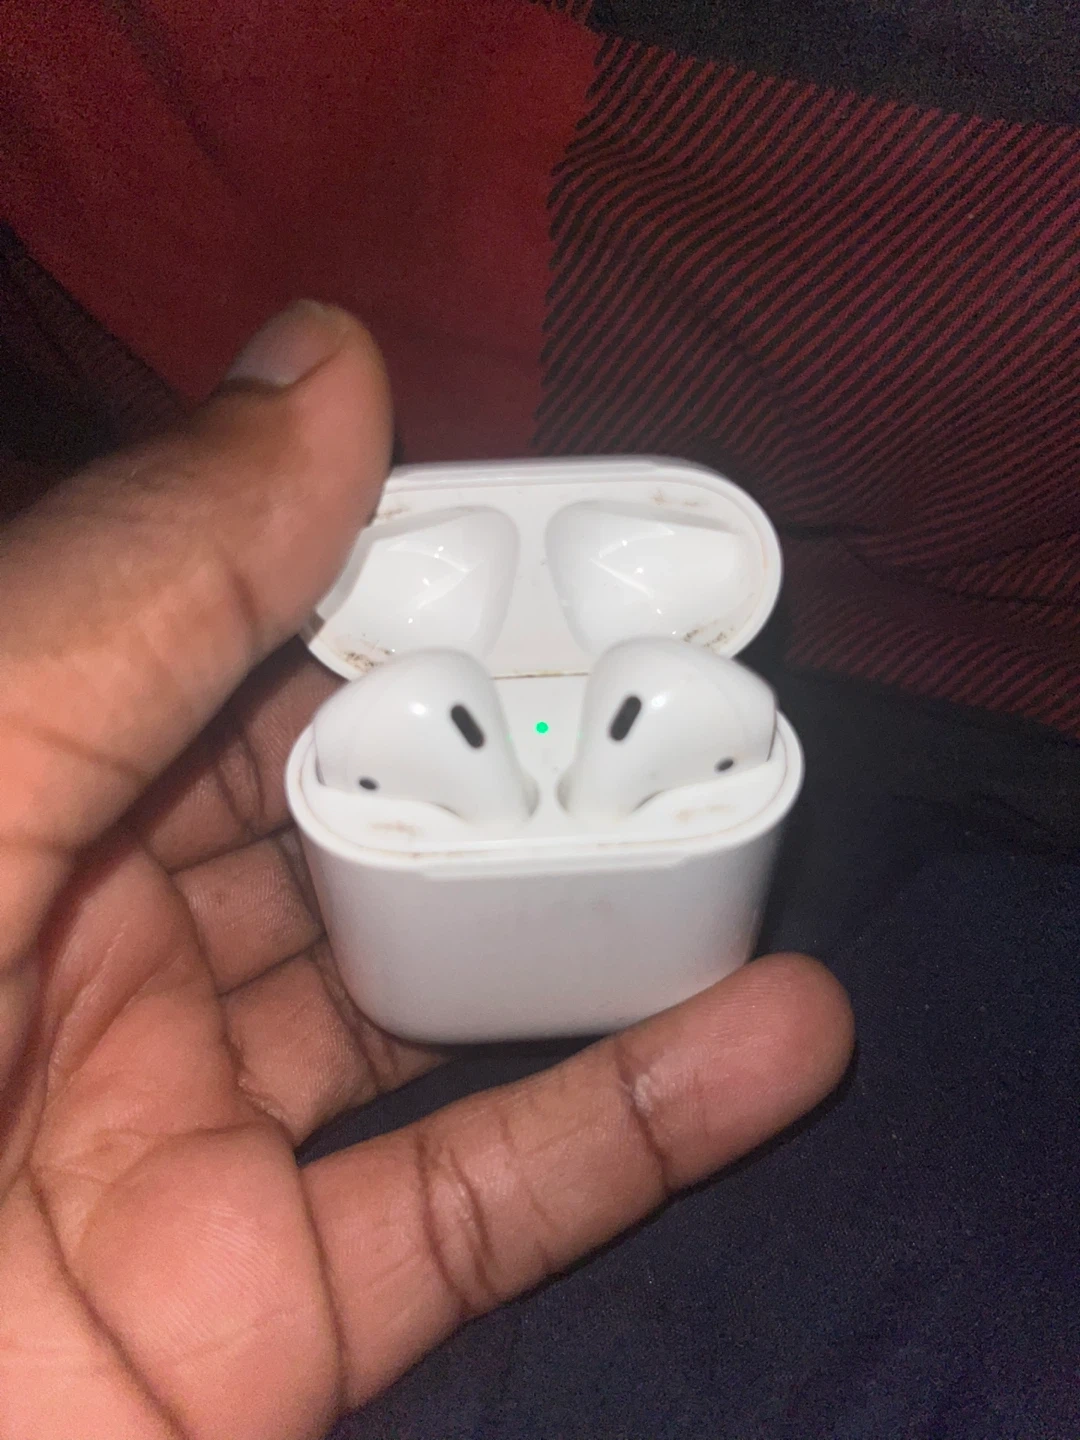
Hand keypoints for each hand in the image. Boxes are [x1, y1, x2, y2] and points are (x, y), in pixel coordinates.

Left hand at [0, 303, 852, 1439]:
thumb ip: (141, 578)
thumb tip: (326, 365)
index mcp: (19, 789)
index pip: (248, 644)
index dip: (400, 577)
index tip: (553, 533)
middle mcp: (107, 951)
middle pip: (364, 821)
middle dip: (518, 750)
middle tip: (679, 683)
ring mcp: (196, 1136)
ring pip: (441, 1002)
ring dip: (602, 925)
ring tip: (753, 828)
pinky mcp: (272, 1314)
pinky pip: (479, 1208)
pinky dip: (635, 1127)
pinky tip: (775, 1034)